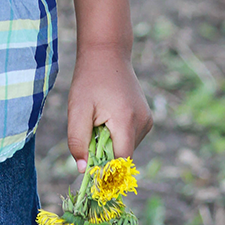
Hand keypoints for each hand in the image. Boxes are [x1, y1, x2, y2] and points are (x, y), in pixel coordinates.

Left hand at [67, 46, 152, 171]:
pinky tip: (108, 118)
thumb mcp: (77, 111)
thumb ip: (78, 141)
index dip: (105, 168)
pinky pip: (130, 138)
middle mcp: (142, 123)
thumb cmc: (89, 81)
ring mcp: (147, 120)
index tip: (90, 167)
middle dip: (105, 153)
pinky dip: (117, 136)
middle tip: (90, 133)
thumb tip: (82, 170)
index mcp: (126, 121)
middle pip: (122, 155)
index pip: (120, 160)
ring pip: (126, 147)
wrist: (107, 54)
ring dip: (111, 144)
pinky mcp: (147, 118)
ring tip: (99, 121)